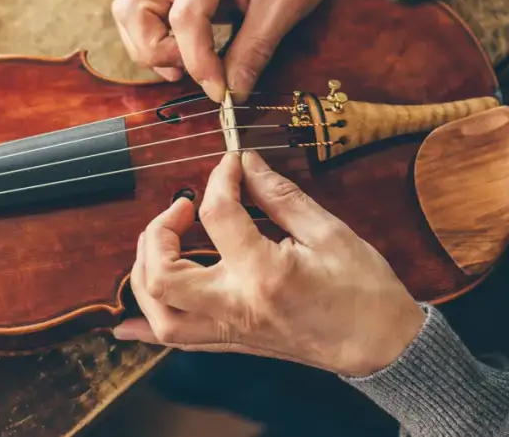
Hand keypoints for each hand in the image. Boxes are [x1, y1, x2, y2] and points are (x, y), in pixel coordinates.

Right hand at [112, 0, 341, 101]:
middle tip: (192, 69)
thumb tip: (231, 95)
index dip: (196, 60)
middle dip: (154, 50)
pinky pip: (146, 22)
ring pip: (131, 17)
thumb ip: (253, 51)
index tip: (219, 91)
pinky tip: (193, 55)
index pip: (184, 16)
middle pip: (132, 10)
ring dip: (152, 50)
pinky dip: (160, 46)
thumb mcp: (285, 8)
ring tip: (193, 64)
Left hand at [113, 151, 425, 376]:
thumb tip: (248, 163)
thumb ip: (280, 195)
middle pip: (163, 277)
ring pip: (160, 315)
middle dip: (157, 233)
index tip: (232, 162)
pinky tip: (128, 318)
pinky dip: (147, 326)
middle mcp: (237, 309)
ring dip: (146, 273)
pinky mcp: (232, 342)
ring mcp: (231, 331)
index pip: (218, 215)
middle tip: (181, 206)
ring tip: (162, 241)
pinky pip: (174, 343)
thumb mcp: (329, 232)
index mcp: (264, 275)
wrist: (380, 345)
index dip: (221, 177)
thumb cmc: (363, 290)